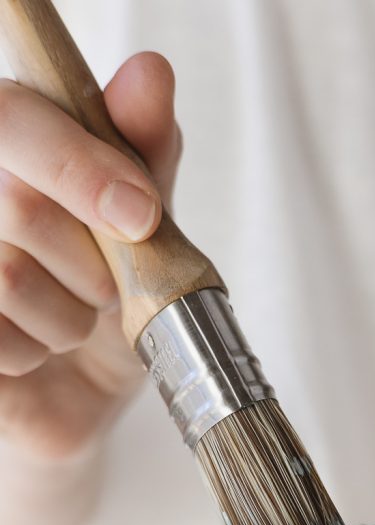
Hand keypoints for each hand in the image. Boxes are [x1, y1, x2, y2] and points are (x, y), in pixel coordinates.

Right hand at [0, 52, 180, 459]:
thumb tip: (150, 74)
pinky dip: (33, 354)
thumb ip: (146, 155)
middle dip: (91, 266)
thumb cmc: (113, 299)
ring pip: (8, 278)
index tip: (143, 216)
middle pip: (22, 207)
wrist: (85, 390)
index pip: (16, 118)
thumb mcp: (147, 228)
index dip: (80, 165)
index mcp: (13, 147)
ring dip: (67, 317)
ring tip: (69, 319)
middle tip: (102, 284)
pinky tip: (33, 350)